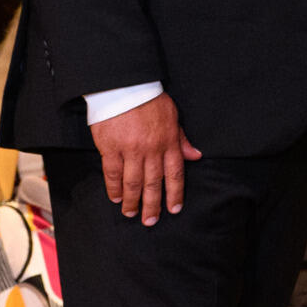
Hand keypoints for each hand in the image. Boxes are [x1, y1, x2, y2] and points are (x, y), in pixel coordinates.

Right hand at [90, 94, 200, 224]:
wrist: (123, 86)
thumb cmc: (149, 98)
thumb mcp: (173, 116)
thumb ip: (181, 138)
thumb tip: (195, 156)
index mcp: (168, 142)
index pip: (174, 174)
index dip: (175, 194)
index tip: (174, 209)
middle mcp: (151, 149)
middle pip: (153, 184)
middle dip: (152, 205)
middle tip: (150, 221)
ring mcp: (130, 150)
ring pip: (133, 183)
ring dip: (132, 201)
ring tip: (131, 213)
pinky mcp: (110, 148)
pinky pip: (113, 173)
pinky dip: (114, 188)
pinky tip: (116, 197)